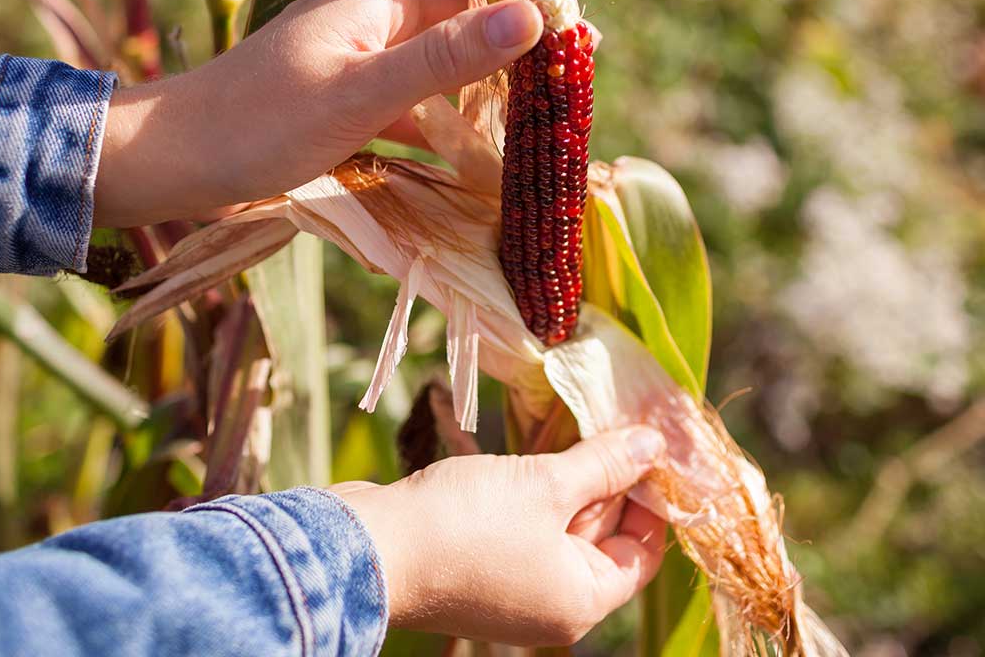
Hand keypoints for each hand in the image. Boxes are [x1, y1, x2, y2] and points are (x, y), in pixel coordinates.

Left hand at [94, 0, 543, 225]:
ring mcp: (354, 65)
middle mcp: (368, 20)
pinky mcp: (342, 108)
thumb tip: (531, 17)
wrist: (174, 164)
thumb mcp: (359, 92)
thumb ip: (442, 58)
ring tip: (535, 107)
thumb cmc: (259, 123)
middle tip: (564, 60)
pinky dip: (442, 122)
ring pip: (433, 54)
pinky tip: (472, 156)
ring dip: (478, 74)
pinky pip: (409, 104)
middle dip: (503, 19)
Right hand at [332, 427, 667, 646]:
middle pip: (600, 538)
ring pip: (557, 529)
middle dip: (607, 480)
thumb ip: (604, 464)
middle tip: (613, 421)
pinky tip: (530, 453)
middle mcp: (550, 604)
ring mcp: (510, 589)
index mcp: (580, 599)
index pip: (641, 552)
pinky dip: (531, 494)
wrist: (368, 547)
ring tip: (574, 426)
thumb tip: (656, 445)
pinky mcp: (475, 568)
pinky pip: (521, 529)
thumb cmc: (466, 523)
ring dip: (567, 481)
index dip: (651, 497)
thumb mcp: (546, 484)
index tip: (650, 445)